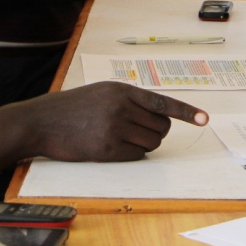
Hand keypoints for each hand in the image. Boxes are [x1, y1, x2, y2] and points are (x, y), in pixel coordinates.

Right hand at [25, 82, 208, 161]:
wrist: (41, 122)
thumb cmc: (71, 108)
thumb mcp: (101, 92)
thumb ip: (128, 98)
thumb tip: (158, 113)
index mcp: (122, 90)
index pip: (163, 102)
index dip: (186, 111)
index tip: (204, 119)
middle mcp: (121, 107)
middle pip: (161, 127)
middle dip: (156, 133)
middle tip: (138, 133)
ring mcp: (114, 128)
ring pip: (151, 143)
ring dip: (144, 145)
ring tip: (122, 139)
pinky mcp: (106, 148)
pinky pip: (136, 156)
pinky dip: (131, 155)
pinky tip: (113, 148)